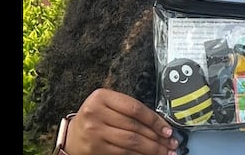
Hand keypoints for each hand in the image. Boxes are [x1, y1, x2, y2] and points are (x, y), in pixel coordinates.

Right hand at [64, 88, 180, 154]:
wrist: (73, 135)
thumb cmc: (96, 117)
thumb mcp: (108, 105)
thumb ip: (129, 109)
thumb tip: (160, 124)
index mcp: (101, 96)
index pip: (135, 108)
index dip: (155, 120)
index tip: (168, 129)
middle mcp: (96, 113)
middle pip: (135, 127)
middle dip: (157, 138)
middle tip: (171, 143)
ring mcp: (95, 131)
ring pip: (131, 142)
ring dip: (152, 149)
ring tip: (165, 152)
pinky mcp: (95, 148)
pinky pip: (124, 152)